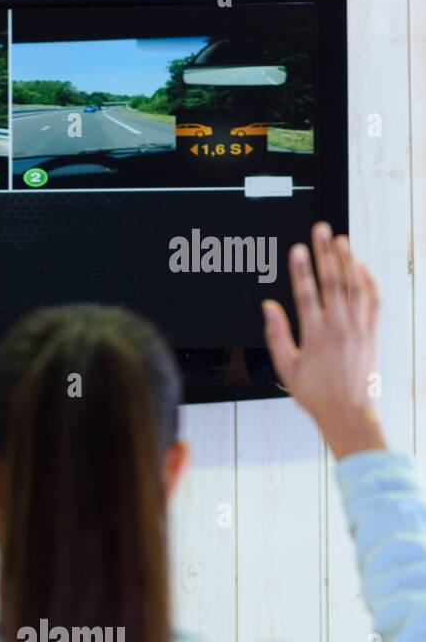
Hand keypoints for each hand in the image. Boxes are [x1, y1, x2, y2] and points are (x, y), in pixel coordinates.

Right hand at [262, 220, 385, 458]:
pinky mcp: (371, 332)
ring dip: (346, 260)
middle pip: (332, 281)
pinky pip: (372, 300)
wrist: (348, 410)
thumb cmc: (315, 393)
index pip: (306, 293)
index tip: (297, 249)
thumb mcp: (285, 367)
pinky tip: (360, 267)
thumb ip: (276, 334)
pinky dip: (367, 281)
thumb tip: (269, 308)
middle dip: (324, 253)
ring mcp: (358, 327)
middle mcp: (339, 326)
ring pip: (353, 285)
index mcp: (315, 334)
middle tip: (320, 231)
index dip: (301, 269)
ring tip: (340, 240)